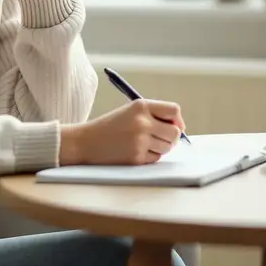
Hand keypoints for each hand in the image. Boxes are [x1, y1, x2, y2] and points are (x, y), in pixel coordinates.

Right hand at [59, 100, 185, 165]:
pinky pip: (155, 158)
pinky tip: (134, 152)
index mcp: (141, 106)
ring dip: (160, 148)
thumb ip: (153, 116)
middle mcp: (142, 122)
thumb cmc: (110, 127)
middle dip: (171, 137)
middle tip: (160, 139)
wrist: (85, 142)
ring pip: (167, 147)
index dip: (177, 120)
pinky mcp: (136, 157)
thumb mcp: (130, 112)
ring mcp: (140, 141)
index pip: (174, 110)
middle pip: (175, 132)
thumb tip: (180, 129)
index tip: (174, 126)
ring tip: (143, 145)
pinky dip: (149, 157)